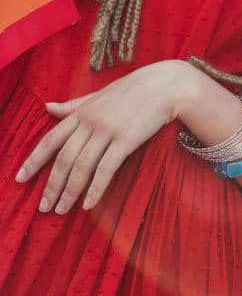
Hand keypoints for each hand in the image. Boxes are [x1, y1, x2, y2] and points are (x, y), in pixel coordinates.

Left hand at [15, 60, 194, 213]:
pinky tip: (88, 205)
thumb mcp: (101, 94)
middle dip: (52, 186)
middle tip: (44, 207)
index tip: (20, 179)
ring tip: (62, 210)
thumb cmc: (135, 89)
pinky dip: (95, 188)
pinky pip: (106, 169)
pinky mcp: (126, 139)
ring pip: (82, 167)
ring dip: (70, 192)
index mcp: (82, 111)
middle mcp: (91, 122)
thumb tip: (48, 107)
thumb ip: (75, 104)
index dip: (33, 161)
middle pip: (64, 159)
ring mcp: (108, 130)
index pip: (51, 140)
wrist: (166, 84)